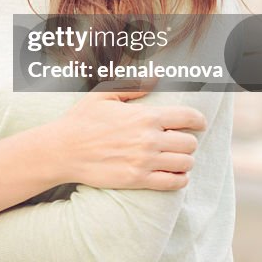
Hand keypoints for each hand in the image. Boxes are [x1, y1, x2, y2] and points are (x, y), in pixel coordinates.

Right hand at [48, 83, 205, 190]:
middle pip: (190, 143)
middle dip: (189, 141)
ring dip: (185, 160)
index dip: (198, 120)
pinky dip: (180, 179)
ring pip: (186, 163)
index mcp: (145, 116)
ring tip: (176, 158)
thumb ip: (133, 86)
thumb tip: (156, 78)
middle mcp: (149, 139)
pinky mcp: (138, 180)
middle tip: (180, 141)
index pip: (188, 117)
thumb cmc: (82, 120)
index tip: (198, 123)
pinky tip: (174, 174)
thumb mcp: (104, 95)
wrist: (63, 150)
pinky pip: (174, 183)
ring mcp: (145, 162)